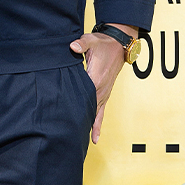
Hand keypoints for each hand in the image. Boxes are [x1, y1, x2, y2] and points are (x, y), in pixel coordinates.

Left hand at [70, 23, 136, 144]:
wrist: (119, 46)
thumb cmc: (103, 44)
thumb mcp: (91, 41)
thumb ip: (81, 44)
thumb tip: (73, 47)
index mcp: (95, 79)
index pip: (82, 96)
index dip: (74, 107)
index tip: (66, 120)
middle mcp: (100, 90)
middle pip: (88, 110)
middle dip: (80, 122)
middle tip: (69, 137)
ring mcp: (104, 94)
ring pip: (96, 114)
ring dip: (89, 127)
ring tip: (81, 143)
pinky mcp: (105, 94)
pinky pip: (101, 112)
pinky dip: (97, 124)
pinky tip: (95, 137)